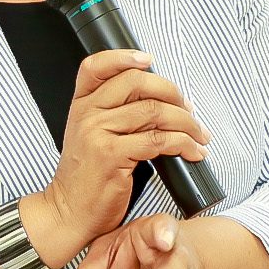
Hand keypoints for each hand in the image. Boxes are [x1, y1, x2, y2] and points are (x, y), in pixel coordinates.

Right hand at [30, 51, 210, 256]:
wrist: (69, 212)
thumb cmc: (86, 177)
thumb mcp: (90, 137)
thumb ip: (112, 114)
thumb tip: (157, 99)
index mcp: (81, 105)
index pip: (95, 66)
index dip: (123, 56)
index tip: (148, 59)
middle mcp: (87, 114)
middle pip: (136, 83)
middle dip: (172, 92)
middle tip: (189, 109)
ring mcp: (98, 133)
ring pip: (154, 111)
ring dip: (187, 123)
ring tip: (199, 135)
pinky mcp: (112, 155)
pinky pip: (158, 141)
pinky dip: (184, 144)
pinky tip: (192, 152)